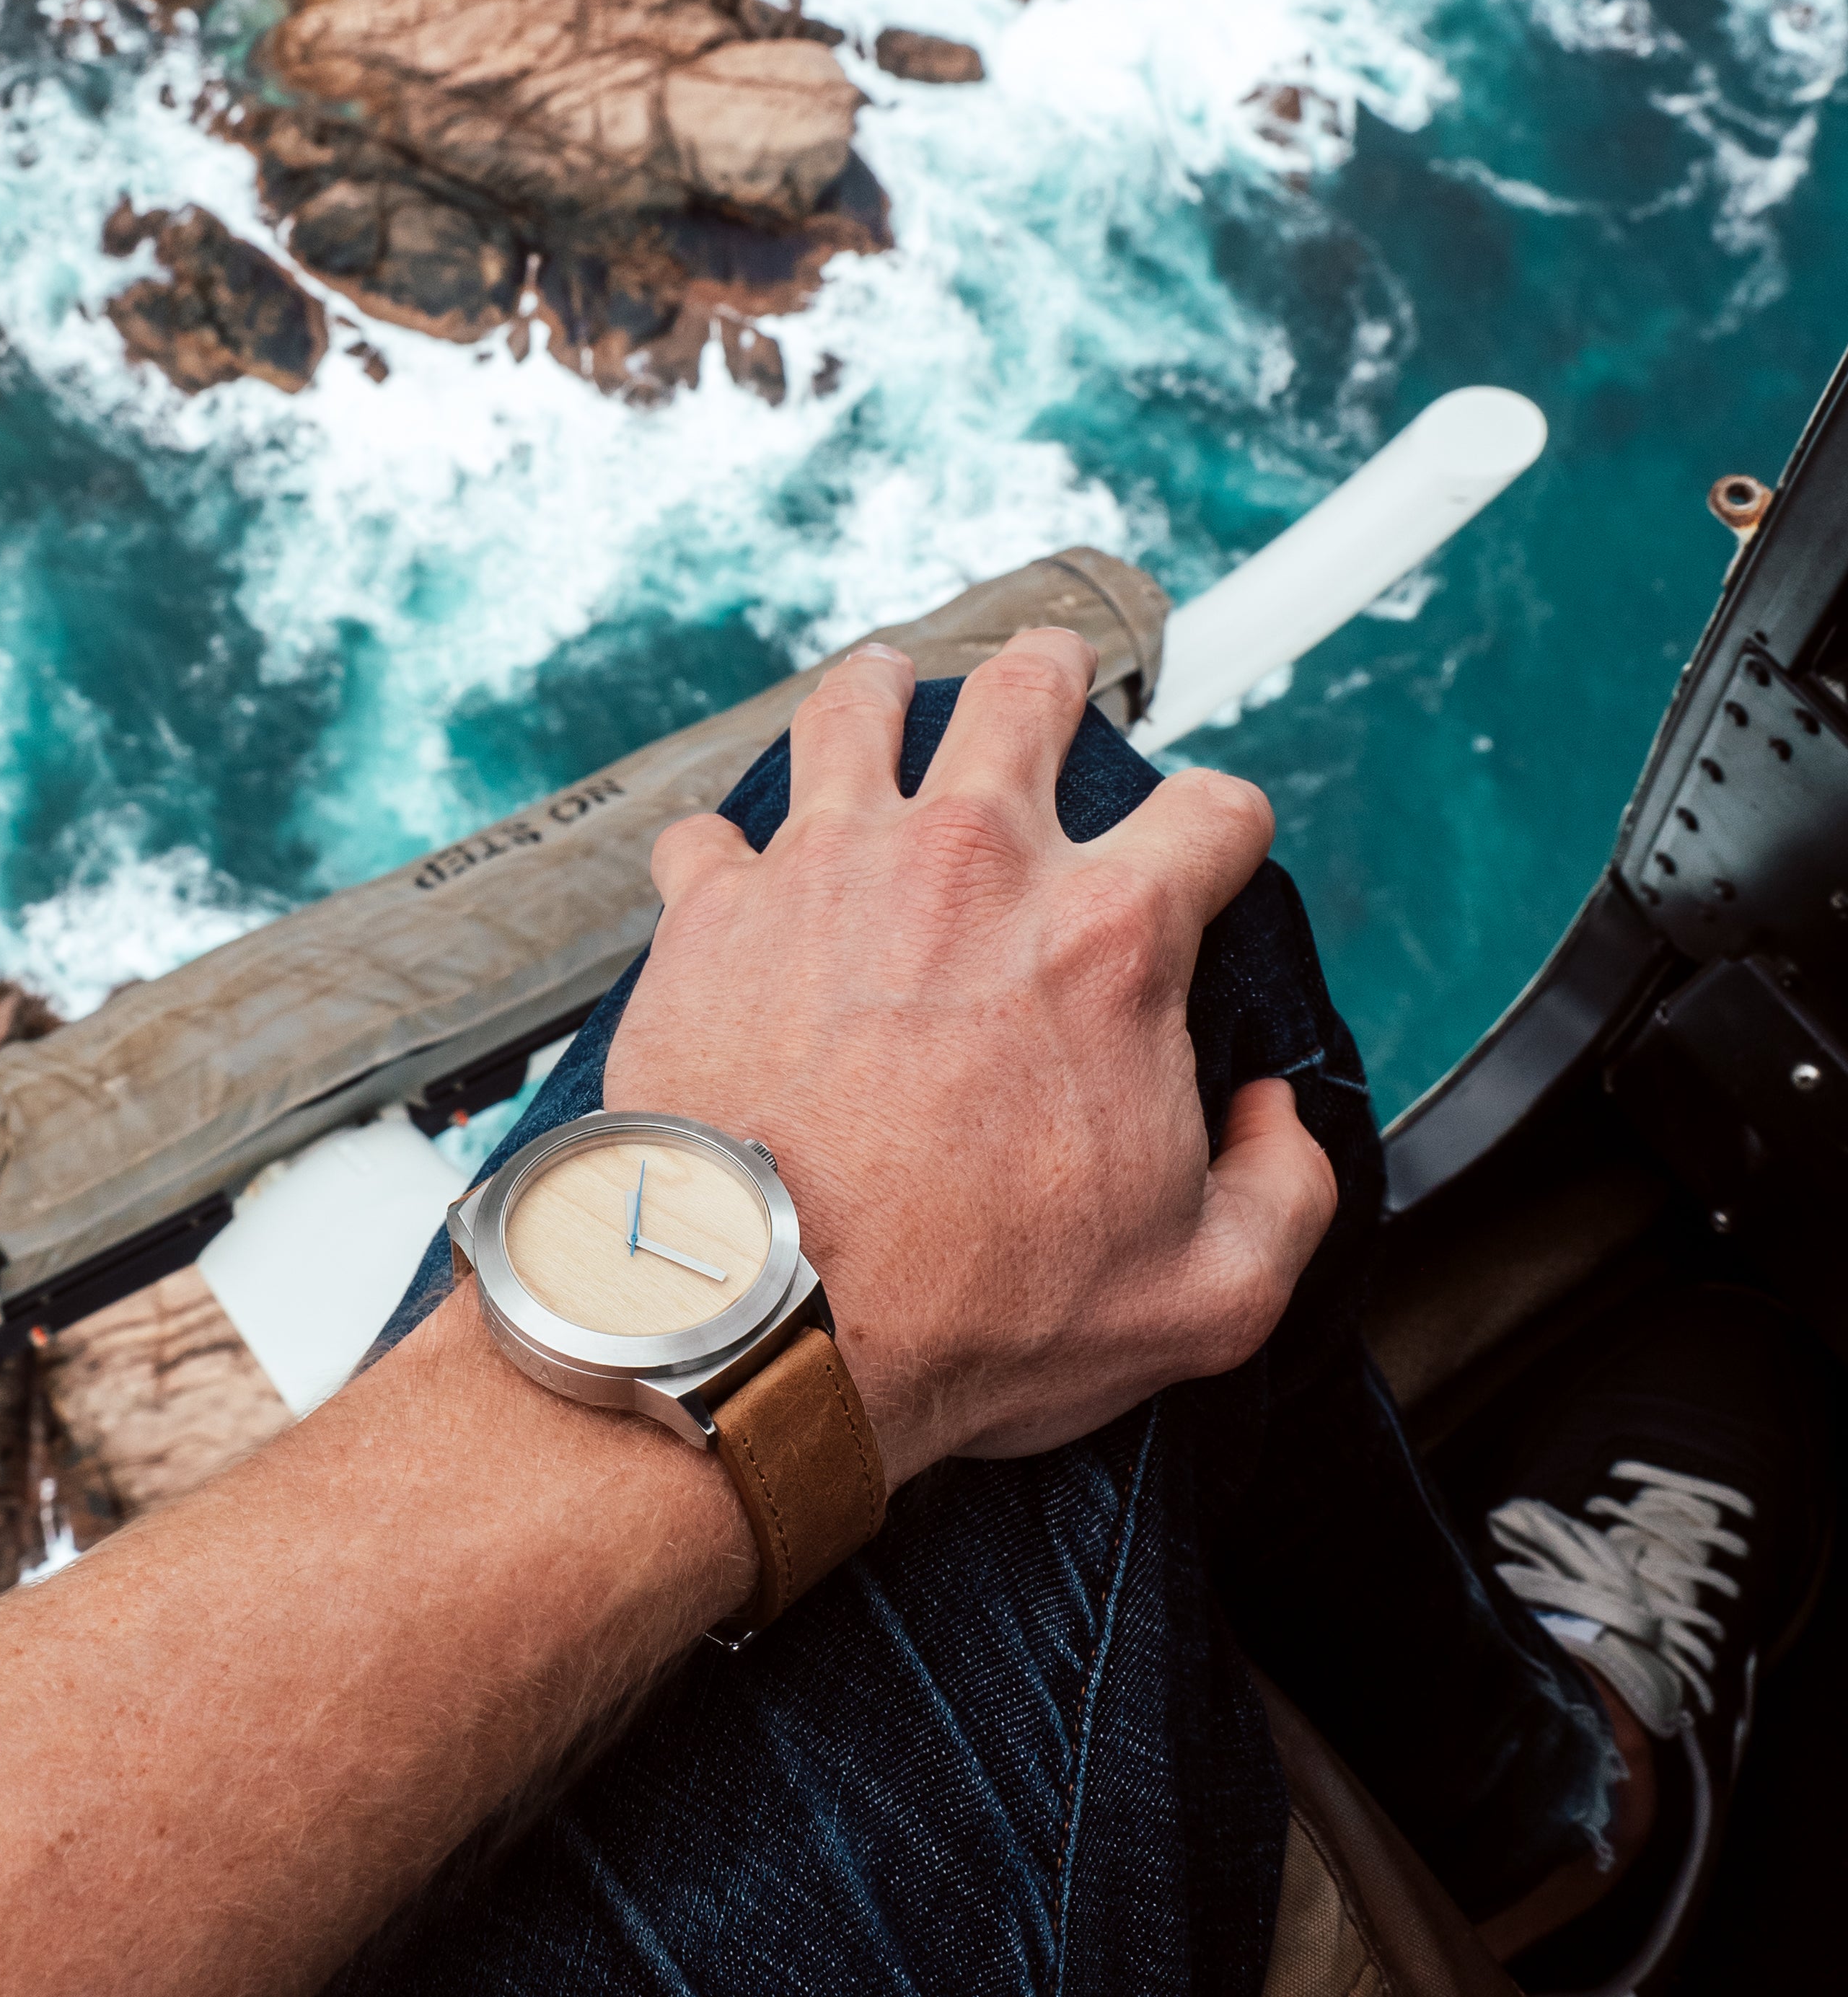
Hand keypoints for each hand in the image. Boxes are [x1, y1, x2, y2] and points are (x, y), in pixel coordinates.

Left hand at [603, 630, 1337, 1484]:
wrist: (768, 1324)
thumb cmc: (969, 1312)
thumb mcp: (1206, 1291)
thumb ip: (1288, 1193)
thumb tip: (1278, 1122)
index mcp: (1105, 937)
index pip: (1212, 814)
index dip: (1226, 831)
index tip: (1211, 853)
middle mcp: (969, 866)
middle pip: (1027, 697)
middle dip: (1053, 674)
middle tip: (1053, 672)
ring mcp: (827, 870)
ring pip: (858, 710)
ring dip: (884, 692)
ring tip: (887, 687)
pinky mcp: (710, 912)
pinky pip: (709, 833)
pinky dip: (725, 847)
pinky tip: (732, 864)